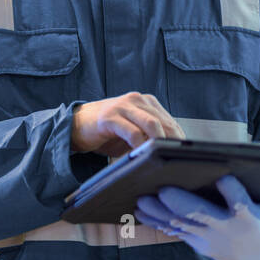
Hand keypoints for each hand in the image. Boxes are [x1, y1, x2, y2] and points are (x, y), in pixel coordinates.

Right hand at [70, 92, 184, 156]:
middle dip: (172, 141)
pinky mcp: (110, 117)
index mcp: (147, 102)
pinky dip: (139, 144)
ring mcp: (123, 106)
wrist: (77, 124)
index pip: (170, 121)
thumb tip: (170, 151)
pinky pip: (132, 132)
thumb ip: (150, 136)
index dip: (178, 138)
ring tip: (161, 156)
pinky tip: (140, 154)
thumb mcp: (133, 131)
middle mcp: (137, 100)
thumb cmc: (108, 130)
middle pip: (164, 122)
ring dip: (159, 142)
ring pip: (151, 124)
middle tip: (175, 158)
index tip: (182, 154)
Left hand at [135, 177, 259, 259]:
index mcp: (250, 216)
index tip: (223, 178)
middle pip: (202, 215)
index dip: (232, 190)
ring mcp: (210, 238)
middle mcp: (227, 228)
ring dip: (159, 213)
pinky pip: (176, 231)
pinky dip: (157, 221)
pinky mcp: (199, 244)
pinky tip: (141, 212)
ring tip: (141, 200)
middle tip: (163, 189)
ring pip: (182, 223)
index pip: (240, 201)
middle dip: (181, 203)